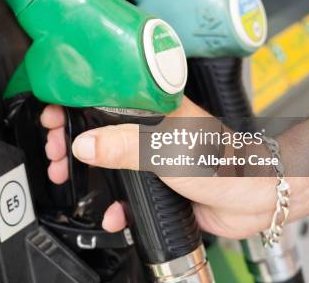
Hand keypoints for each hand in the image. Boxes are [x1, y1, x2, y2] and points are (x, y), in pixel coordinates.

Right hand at [41, 99, 279, 239]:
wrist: (255, 197)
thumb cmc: (224, 161)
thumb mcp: (166, 148)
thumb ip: (123, 145)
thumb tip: (84, 144)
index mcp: (153, 106)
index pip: (102, 96)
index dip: (73, 104)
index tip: (53, 117)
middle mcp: (151, 127)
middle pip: (98, 128)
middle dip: (71, 141)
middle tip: (55, 152)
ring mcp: (153, 155)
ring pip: (108, 159)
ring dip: (86, 171)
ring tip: (67, 177)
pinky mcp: (159, 181)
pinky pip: (127, 189)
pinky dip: (114, 201)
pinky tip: (112, 212)